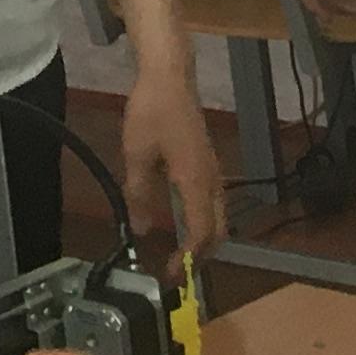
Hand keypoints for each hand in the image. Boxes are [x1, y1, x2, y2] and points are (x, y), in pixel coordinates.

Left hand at [119, 65, 225, 258]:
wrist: (171, 78)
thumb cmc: (151, 113)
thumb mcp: (137, 155)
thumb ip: (139, 194)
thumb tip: (143, 230)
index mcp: (195, 183)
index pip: (201, 234)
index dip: (188, 260)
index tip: (171, 276)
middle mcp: (212, 183)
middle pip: (218, 232)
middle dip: (201, 257)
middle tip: (176, 272)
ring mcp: (213, 173)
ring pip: (219, 219)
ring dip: (203, 241)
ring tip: (179, 255)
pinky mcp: (208, 165)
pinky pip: (213, 205)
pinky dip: (203, 223)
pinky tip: (182, 223)